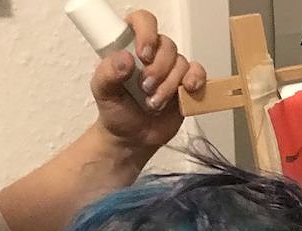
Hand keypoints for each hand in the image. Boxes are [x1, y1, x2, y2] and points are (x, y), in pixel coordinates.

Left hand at [90, 9, 206, 150]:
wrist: (133, 138)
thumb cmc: (116, 111)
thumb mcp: (102, 92)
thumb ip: (107, 73)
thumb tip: (125, 59)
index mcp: (130, 46)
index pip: (143, 21)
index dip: (147, 33)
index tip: (142, 55)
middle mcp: (153, 54)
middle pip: (166, 44)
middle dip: (158, 69)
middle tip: (145, 89)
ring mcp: (171, 69)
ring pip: (181, 62)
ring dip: (169, 85)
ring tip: (154, 103)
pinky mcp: (186, 85)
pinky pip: (198, 73)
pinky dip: (195, 80)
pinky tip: (187, 91)